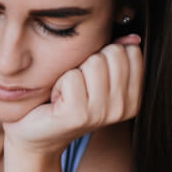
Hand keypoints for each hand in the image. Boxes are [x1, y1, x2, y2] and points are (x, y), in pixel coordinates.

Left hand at [3, 35, 142, 155]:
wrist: (38, 133)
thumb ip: (117, 56)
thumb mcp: (97, 76)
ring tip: (68, 92)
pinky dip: (59, 83)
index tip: (93, 77)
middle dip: (90, 62)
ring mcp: (102, 114)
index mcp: (134, 98)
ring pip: (94, 62)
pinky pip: (72, 76)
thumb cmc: (67, 98)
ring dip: (74, 72)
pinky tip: (57, 100)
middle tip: (78, 85)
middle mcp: (122, 108)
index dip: (106, 55)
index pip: (131, 52)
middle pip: (113, 53)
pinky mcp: (79, 115)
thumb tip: (132, 37)